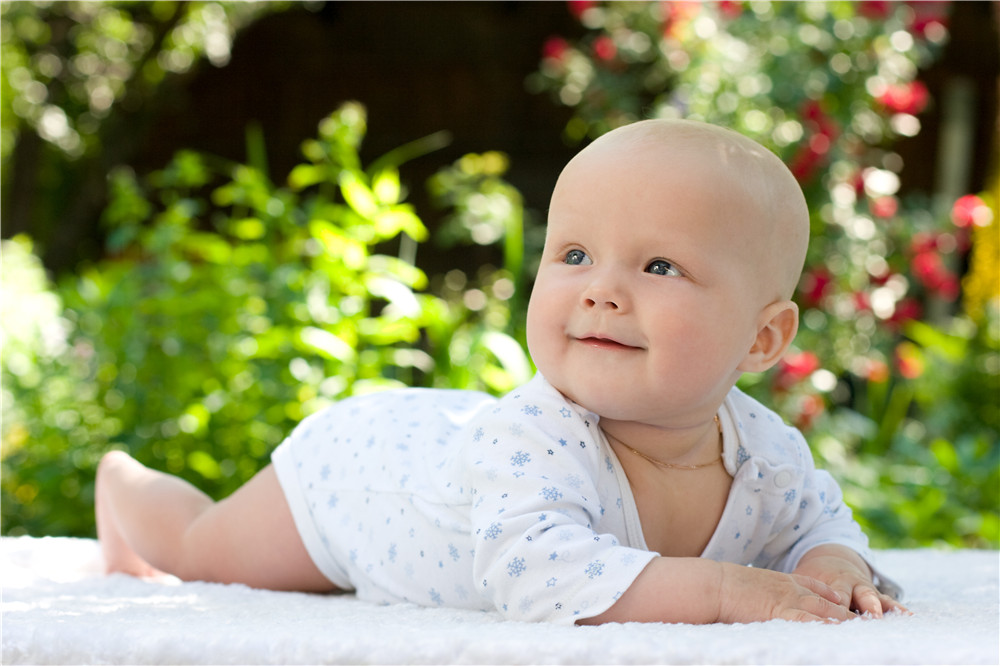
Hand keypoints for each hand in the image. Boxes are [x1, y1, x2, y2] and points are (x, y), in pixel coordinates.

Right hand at [716, 561, 855, 623]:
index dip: (827, 592)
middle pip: (826, 600)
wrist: (715, 584)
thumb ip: (755, 593)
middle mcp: (789, 589)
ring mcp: (787, 600)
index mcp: (780, 580)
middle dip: (846, 610)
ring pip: (824, 610)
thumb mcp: (744, 584)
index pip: (811, 584)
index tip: (839, 598)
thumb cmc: (721, 586)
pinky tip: (839, 631)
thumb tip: (751, 601)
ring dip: (845, 620)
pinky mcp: (781, 613)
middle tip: (866, 618)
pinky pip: (808, 619)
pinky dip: (825, 625)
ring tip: (865, 628)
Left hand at [793, 544, 909, 617]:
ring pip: (877, 598)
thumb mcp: (803, 582)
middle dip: (865, 607)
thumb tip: (772, 605)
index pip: (834, 597)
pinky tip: (909, 617)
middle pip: (859, 597)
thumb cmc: (813, 579)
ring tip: (897, 617)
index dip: (834, 607)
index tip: (834, 619)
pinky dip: (898, 609)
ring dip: (884, 608)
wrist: (832, 563)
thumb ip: (795, 594)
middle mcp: (852, 585)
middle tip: (869, 617)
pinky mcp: (878, 597)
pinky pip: (890, 602)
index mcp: (833, 582)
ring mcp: (866, 590)